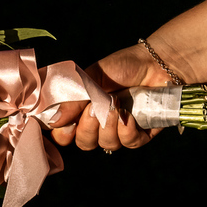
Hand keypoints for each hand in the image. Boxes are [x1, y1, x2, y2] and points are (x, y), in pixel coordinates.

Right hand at [48, 44, 172, 150]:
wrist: (155, 62)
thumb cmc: (121, 67)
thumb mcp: (91, 79)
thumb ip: (71, 99)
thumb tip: (52, 120)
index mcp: (83, 110)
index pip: (65, 134)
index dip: (63, 134)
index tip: (66, 124)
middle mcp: (100, 123)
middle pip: (84, 143)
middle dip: (87, 127)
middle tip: (94, 108)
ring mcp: (121, 129)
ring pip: (107, 144)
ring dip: (109, 125)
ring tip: (115, 104)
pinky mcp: (141, 133)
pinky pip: (129, 143)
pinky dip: (126, 131)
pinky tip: (128, 116)